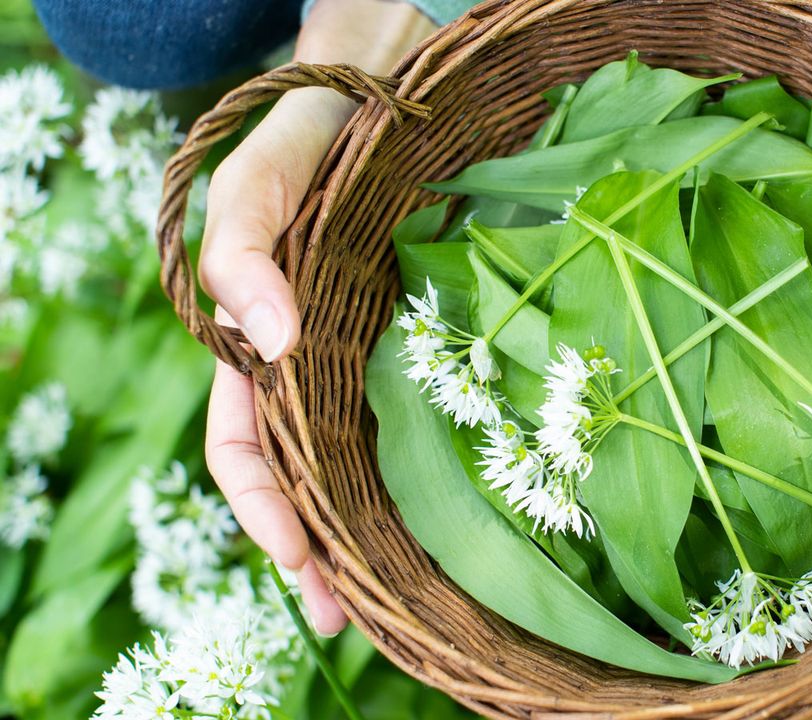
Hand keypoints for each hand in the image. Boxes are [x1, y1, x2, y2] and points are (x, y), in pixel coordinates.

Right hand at [201, 0, 432, 634]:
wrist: (394, 87)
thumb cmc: (315, 134)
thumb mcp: (260, 181)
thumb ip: (241, 252)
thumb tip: (268, 346)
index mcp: (259, 341)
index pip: (243, 448)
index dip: (264, 513)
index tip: (305, 567)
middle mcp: (316, 362)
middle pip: (307, 477)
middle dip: (323, 552)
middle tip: (357, 619)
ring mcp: (374, 356)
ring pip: (364, 462)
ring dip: (376, 533)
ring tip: (406, 598)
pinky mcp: (430, 342)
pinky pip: (424, 419)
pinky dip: (430, 476)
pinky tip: (462, 518)